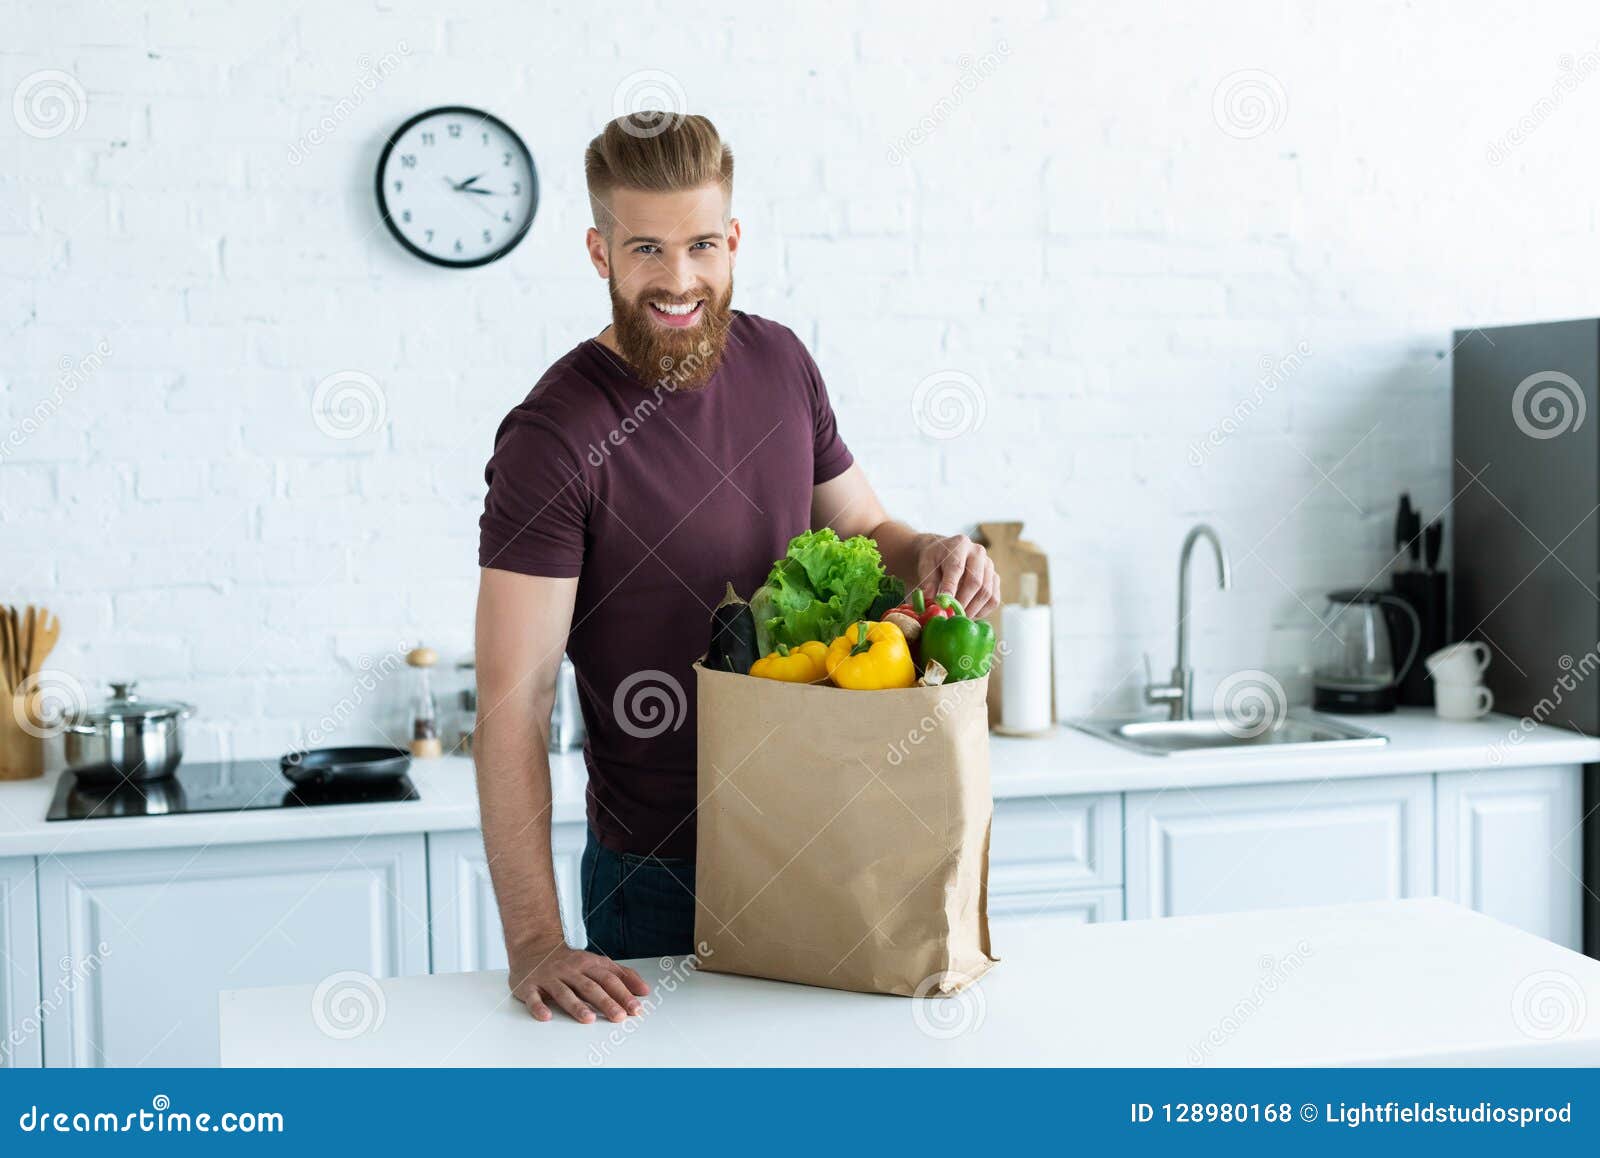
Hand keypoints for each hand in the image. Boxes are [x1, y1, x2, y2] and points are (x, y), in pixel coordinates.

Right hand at [508, 940, 650, 1022]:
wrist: (533, 946)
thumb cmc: (570, 961)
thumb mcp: (597, 963)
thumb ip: (622, 975)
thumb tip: (644, 990)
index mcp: (588, 965)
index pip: (609, 979)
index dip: (623, 994)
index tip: (635, 1009)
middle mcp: (570, 970)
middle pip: (590, 986)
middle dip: (606, 1002)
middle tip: (619, 1016)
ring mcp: (549, 978)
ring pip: (564, 992)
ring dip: (576, 1006)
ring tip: (588, 1019)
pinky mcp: (529, 986)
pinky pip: (533, 997)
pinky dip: (538, 1007)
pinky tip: (546, 1016)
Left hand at [917, 533, 999, 619]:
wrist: (945, 553)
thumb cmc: (934, 560)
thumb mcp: (926, 566)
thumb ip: (928, 583)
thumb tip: (932, 601)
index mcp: (959, 544)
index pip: (957, 567)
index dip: (951, 587)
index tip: (943, 604)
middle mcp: (978, 552)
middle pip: (976, 582)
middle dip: (962, 602)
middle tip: (950, 616)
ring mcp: (989, 565)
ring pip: (987, 592)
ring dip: (972, 609)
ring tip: (958, 616)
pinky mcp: (995, 578)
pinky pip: (993, 599)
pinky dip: (982, 611)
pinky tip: (968, 614)